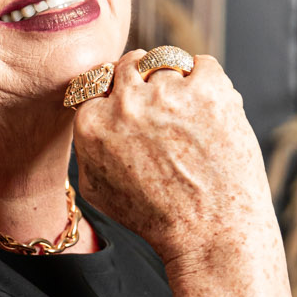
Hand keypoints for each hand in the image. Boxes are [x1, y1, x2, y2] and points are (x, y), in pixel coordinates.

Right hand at [72, 51, 280, 279]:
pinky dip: (208, 84)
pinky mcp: (208, 89)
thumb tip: (89, 114)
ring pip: (166, 62)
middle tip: (164, 112)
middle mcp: (126, 103)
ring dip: (176, 83)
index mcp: (92, 124)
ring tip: (190, 119)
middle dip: (145, 83)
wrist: (210, 234)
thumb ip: (86, 146)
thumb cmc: (156, 219)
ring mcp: (168, 92)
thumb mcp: (97, 190)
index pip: (99, 83)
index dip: (119, 97)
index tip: (136, 113)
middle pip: (130, 64)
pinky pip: (203, 65)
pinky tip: (210, 114)